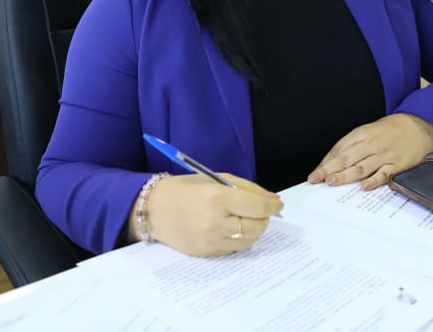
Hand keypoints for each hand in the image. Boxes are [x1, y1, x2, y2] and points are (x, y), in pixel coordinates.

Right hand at [138, 174, 282, 256]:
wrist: (154, 209)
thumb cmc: (185, 189)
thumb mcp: (215, 179)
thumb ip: (246, 188)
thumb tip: (271, 199)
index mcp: (218, 198)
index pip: (257, 207)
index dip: (272, 206)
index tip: (278, 204)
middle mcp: (216, 221)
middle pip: (257, 226)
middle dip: (264, 218)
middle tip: (260, 211)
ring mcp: (211, 240)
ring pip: (249, 240)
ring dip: (254, 230)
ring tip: (245, 219)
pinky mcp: (207, 252)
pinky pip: (234, 249)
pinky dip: (239, 239)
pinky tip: (231, 229)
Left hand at [308, 113, 432, 190]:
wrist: (417, 126)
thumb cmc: (389, 131)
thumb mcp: (367, 131)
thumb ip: (351, 145)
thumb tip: (331, 163)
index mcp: (362, 134)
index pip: (339, 149)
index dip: (326, 162)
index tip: (314, 174)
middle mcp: (371, 144)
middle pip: (347, 158)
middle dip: (330, 170)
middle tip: (317, 179)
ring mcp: (384, 155)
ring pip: (362, 167)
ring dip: (346, 175)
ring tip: (332, 182)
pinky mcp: (397, 165)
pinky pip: (384, 174)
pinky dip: (374, 181)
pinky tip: (364, 187)